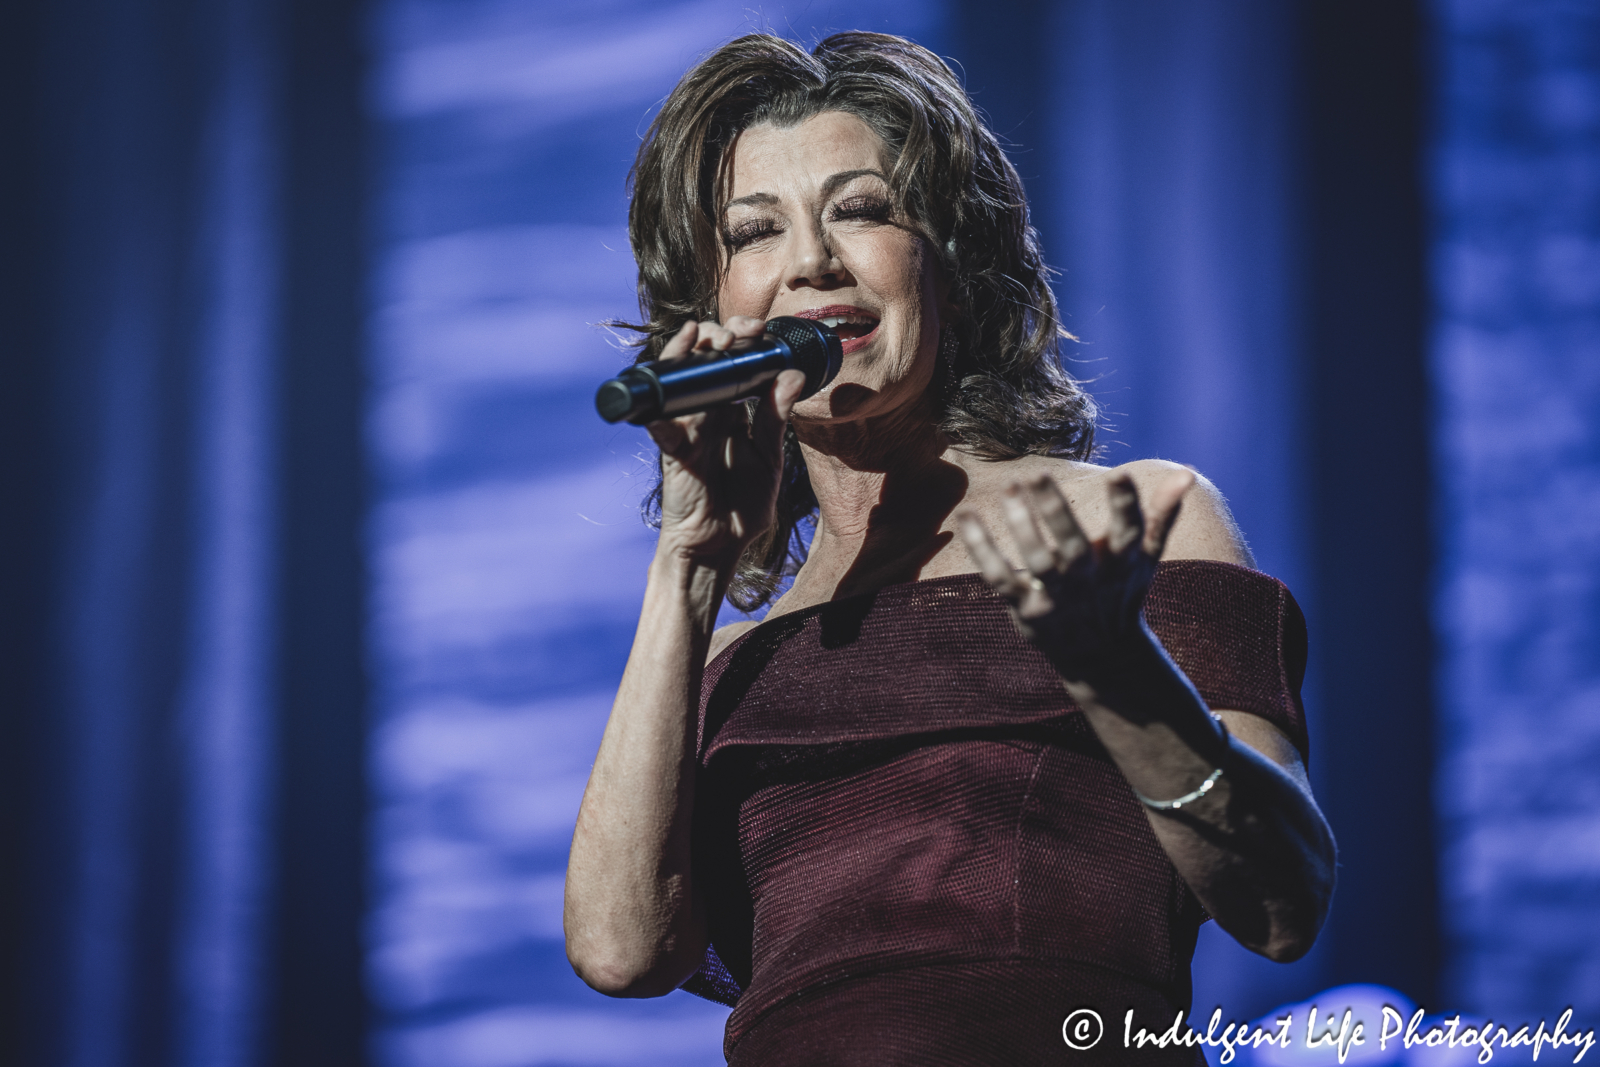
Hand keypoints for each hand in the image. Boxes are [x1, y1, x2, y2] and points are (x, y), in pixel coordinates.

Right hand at [646, 317, 806, 570]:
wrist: (720, 546)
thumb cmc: (742, 504)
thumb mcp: (769, 457)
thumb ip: (777, 417)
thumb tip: (792, 375)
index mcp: (730, 410)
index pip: (730, 362)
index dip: (740, 339)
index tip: (758, 330)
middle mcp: (705, 414)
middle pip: (700, 361)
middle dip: (713, 336)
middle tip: (733, 335)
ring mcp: (687, 430)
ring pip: (678, 382)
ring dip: (685, 356)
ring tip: (700, 339)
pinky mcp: (674, 453)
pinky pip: (662, 429)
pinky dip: (660, 414)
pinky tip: (667, 398)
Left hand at [957, 470, 1194, 683]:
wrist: (1101, 656)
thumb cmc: (1122, 592)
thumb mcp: (1146, 557)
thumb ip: (1162, 514)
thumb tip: (1188, 474)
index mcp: (1123, 565)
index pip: (1130, 533)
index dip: (1126, 506)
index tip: (1119, 474)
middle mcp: (1090, 583)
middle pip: (1073, 548)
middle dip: (1056, 512)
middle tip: (1038, 474)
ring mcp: (1057, 599)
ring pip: (1036, 563)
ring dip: (1021, 526)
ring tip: (1010, 487)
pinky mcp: (1027, 608)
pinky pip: (999, 577)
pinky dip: (981, 548)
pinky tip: (966, 516)